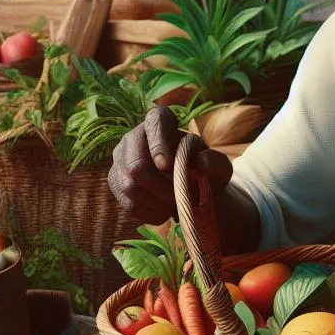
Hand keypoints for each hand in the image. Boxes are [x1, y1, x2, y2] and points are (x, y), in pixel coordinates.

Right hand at [108, 107, 232, 222]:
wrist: (191, 188)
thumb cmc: (204, 171)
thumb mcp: (218, 166)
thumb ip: (215, 162)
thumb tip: (202, 161)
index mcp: (160, 121)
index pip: (155, 123)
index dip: (158, 144)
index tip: (167, 166)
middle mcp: (134, 136)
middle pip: (136, 164)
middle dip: (160, 188)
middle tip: (178, 199)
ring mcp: (120, 160)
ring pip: (129, 186)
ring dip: (156, 202)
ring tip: (174, 206)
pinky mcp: (116, 182)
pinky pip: (127, 203)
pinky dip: (149, 213)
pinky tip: (164, 213)